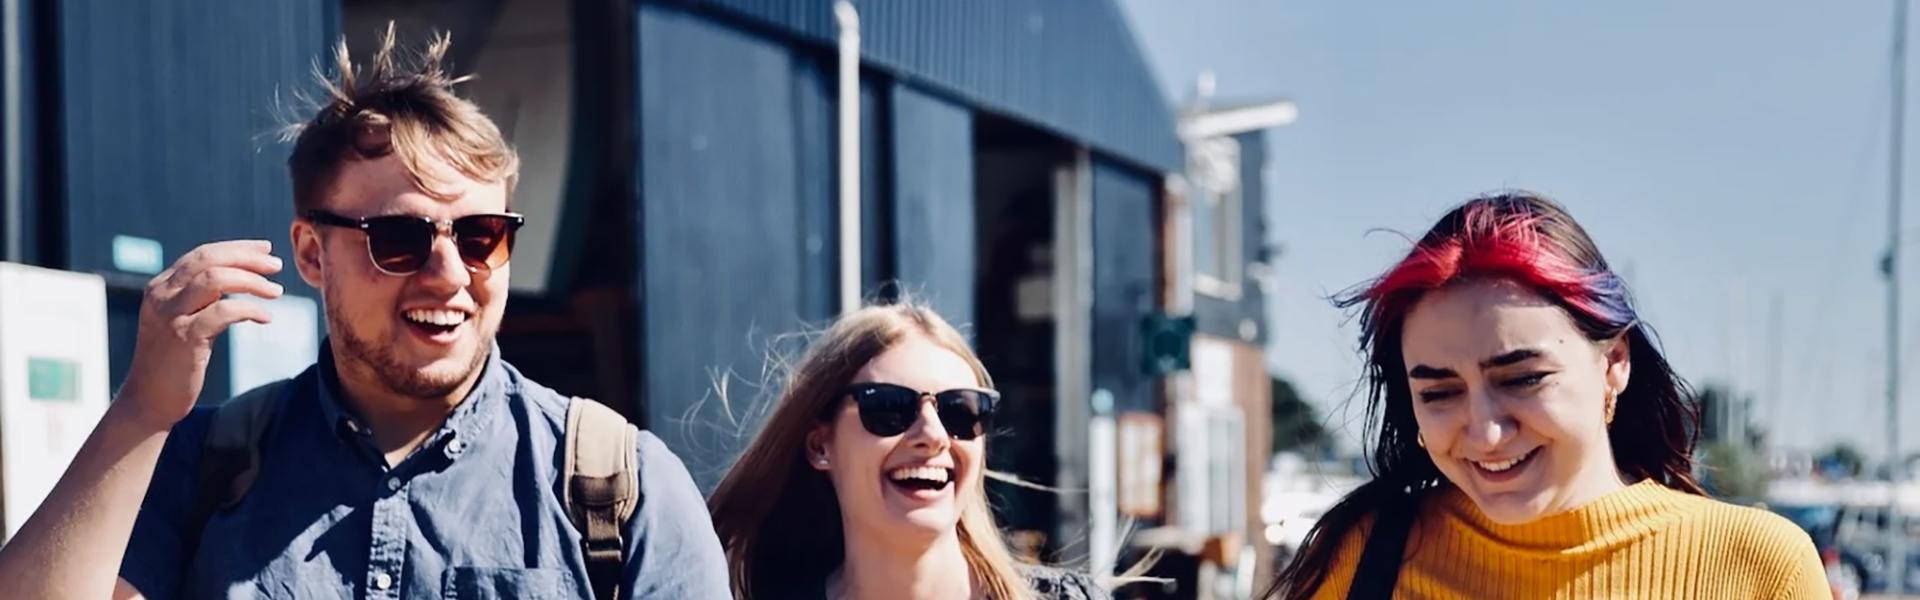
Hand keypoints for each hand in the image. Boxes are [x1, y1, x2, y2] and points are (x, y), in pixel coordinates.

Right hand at [114, 240, 283, 430]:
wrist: (150, 400)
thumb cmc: (174, 361)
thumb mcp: (185, 320)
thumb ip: (202, 298)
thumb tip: (238, 278)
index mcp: (160, 288)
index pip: (201, 254)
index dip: (236, 248)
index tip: (265, 249)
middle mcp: (161, 296)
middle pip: (208, 260)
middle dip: (247, 258)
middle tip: (277, 264)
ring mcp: (170, 316)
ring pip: (215, 279)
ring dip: (252, 281)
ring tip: (277, 291)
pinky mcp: (184, 338)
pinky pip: (223, 312)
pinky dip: (249, 309)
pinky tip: (266, 317)